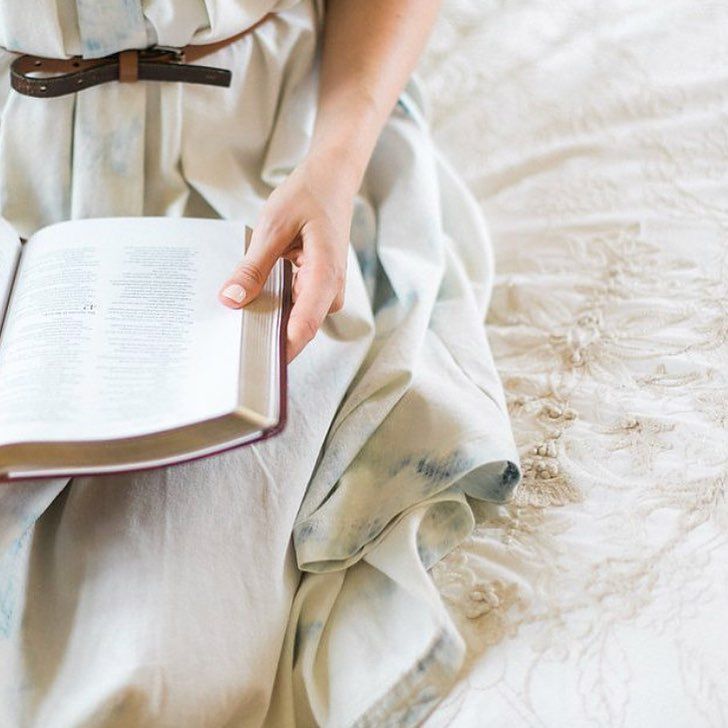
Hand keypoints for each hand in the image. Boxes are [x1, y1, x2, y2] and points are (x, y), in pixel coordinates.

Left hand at [218, 156, 352, 362]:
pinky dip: (274, 307)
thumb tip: (232, 299)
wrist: (332, 180)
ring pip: (295, 320)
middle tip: (227, 345)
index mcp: (325, 276)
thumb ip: (253, 267)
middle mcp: (330, 290)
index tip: (251, 368)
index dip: (279, 353)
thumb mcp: (272, 227)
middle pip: (297, 329)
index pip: (302, 328)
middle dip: (266, 338)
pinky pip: (295, 307)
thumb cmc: (308, 196)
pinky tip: (252, 301)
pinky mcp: (319, 288)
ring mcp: (326, 291)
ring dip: (268, 321)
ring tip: (235, 321)